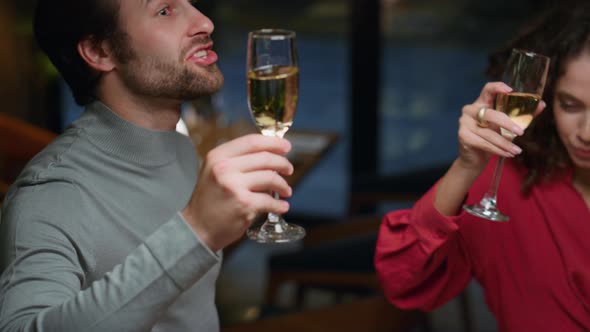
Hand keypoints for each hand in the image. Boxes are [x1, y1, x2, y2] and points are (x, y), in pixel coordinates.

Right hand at [182, 134, 293, 251]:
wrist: (197, 228)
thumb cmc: (209, 200)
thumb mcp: (214, 171)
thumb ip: (237, 160)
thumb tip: (269, 154)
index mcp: (218, 156)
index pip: (251, 141)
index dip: (273, 142)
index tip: (285, 146)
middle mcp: (224, 168)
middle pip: (265, 158)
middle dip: (283, 163)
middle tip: (288, 169)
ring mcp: (234, 186)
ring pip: (271, 178)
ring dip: (283, 184)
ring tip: (286, 190)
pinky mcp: (244, 204)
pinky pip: (270, 200)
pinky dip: (279, 204)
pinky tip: (282, 206)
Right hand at [457, 82, 544, 172]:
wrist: (475, 157)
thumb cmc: (492, 138)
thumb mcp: (507, 126)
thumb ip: (522, 115)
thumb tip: (542, 104)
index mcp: (481, 103)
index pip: (487, 90)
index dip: (497, 87)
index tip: (510, 90)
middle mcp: (470, 110)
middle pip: (490, 114)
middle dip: (507, 124)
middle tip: (521, 133)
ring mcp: (464, 123)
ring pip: (488, 133)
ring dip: (505, 143)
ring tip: (517, 151)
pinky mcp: (463, 136)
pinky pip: (484, 143)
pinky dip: (497, 150)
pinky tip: (507, 154)